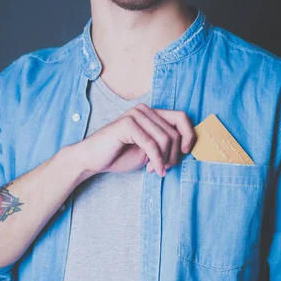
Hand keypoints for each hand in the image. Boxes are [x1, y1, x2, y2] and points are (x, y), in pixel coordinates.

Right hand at [74, 103, 194, 177]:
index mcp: (150, 113)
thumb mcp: (148, 150)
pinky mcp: (127, 124)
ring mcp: (135, 115)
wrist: (91, 160)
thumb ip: (164, 144)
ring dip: (165, 159)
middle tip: (165, 168)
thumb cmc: (118, 155)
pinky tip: (154, 170)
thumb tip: (186, 146)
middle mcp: (144, 110)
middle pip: (174, 132)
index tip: (185, 153)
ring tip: (156, 170)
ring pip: (165, 138)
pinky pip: (152, 144)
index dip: (189, 135)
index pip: (181, 117)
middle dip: (173, 154)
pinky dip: (157, 160)